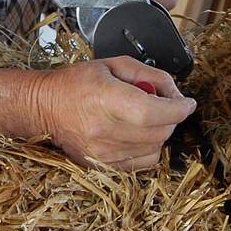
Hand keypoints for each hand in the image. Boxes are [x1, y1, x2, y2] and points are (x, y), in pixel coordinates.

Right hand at [33, 56, 194, 170]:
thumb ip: (149, 74)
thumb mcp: (113, 64)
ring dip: (159, 132)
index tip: (187, 103)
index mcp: (106, 98)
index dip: (179, 108)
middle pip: (160, 131)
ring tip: (144, 119)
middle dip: (170, 117)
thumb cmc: (75, 83)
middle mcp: (105, 129)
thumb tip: (175, 92)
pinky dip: (148, 148)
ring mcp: (103, 152)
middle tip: (163, 105)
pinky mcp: (102, 166)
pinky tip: (137, 135)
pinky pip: (143, 162)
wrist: (43, 108)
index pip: (156, 111)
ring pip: (155, 148)